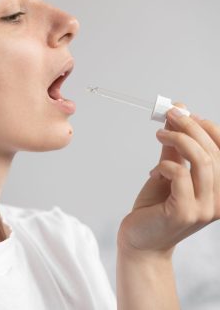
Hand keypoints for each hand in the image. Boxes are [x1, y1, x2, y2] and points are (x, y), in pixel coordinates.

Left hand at [118, 106, 219, 257]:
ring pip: (203, 162)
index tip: (186, 112)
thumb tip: (177, 114)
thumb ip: (174, 148)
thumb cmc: (155, 207)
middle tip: (169, 113)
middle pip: (214, 153)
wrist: (141, 240)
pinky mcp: (184, 212)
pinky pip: (181, 176)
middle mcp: (219, 200)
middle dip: (190, 126)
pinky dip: (167, 164)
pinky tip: (155, 169)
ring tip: (159, 133)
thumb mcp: (167, 172)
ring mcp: (204, 209)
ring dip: (179, 139)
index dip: (209, 128)